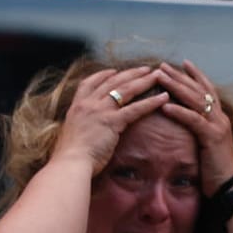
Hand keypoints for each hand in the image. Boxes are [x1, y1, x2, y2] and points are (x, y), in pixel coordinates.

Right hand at [51, 66, 171, 174]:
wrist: (69, 164)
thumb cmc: (70, 156)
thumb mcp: (72, 134)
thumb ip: (81, 126)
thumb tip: (87, 129)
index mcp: (76, 106)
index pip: (89, 83)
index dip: (103, 75)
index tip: (115, 71)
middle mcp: (87, 104)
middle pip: (112, 82)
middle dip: (131, 73)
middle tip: (146, 68)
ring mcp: (99, 111)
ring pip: (125, 90)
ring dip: (144, 81)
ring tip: (159, 76)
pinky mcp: (112, 122)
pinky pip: (135, 108)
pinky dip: (151, 102)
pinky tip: (164, 97)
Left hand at [151, 60, 232, 196]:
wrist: (231, 187)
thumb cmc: (216, 170)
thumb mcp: (207, 146)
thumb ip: (199, 132)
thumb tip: (187, 125)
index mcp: (219, 119)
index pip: (207, 90)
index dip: (196, 76)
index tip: (183, 63)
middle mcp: (220, 118)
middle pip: (199, 90)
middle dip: (180, 76)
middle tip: (163, 65)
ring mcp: (218, 126)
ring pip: (195, 100)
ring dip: (176, 87)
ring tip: (160, 76)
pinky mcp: (213, 137)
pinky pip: (193, 120)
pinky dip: (179, 111)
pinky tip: (165, 105)